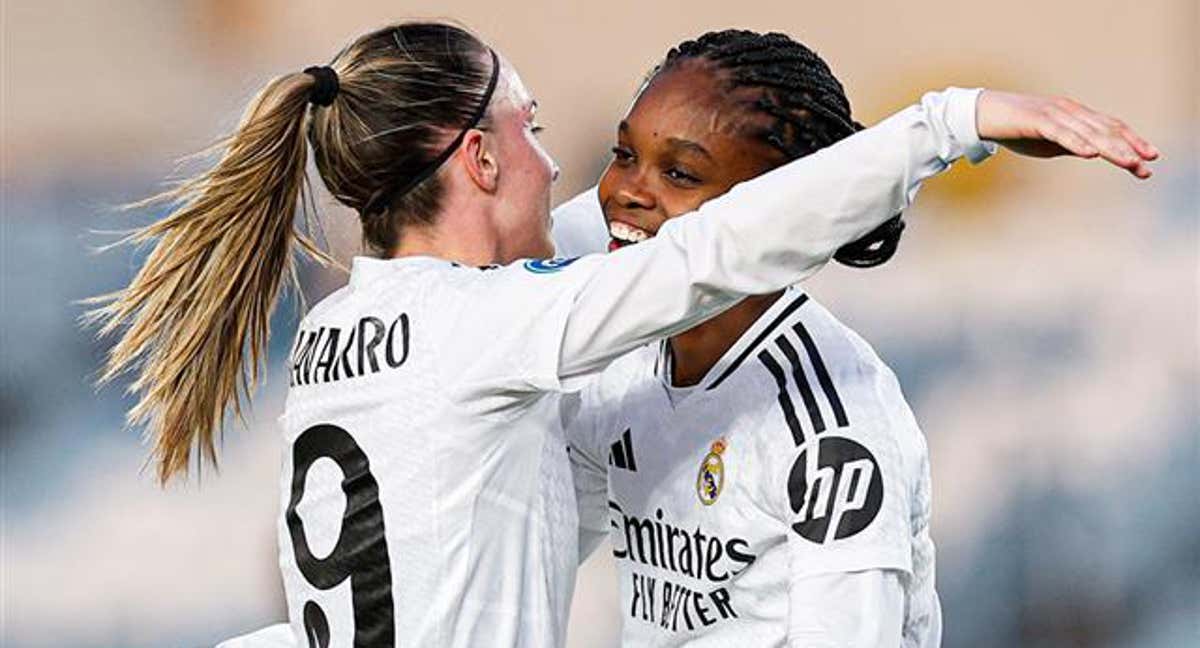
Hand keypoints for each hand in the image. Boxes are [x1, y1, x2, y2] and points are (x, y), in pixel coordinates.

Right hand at [976, 91, 1158, 177]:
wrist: (983, 114)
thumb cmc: (1016, 128)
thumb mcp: (1050, 141)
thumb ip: (1072, 144)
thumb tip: (1092, 152)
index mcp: (1076, 116)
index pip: (1111, 127)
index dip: (1132, 141)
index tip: (1149, 159)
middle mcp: (1070, 111)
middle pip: (1105, 129)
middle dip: (1128, 147)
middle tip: (1146, 164)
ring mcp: (1054, 114)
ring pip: (1089, 132)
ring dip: (1110, 148)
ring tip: (1128, 162)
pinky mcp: (1036, 119)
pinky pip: (1061, 132)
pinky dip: (1077, 142)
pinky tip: (1091, 153)